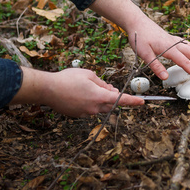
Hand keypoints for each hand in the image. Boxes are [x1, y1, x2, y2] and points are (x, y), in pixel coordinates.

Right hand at [11, 67, 143, 116]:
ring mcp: (86, 113)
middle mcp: (94, 108)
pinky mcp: (78, 115)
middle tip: (108, 88)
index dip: (133, 101)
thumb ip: (102, 83)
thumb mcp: (89, 75)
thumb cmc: (68, 79)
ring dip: (101, 99)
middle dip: (113, 97)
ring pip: (100, 107)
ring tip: (90, 88)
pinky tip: (80, 94)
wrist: (47, 89)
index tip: (142, 102)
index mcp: (100, 97)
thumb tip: (109, 90)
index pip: (121, 100)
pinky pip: (90, 110)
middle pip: (111, 104)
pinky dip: (90, 102)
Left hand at [126, 19, 189, 79]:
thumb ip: (155, 66)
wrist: (137, 21)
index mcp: (169, 48)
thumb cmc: (139, 36)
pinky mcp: (171, 38)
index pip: (184, 62)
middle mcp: (174, 43)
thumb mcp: (144, 53)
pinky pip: (186, 44)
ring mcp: (173, 40)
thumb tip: (165, 77)